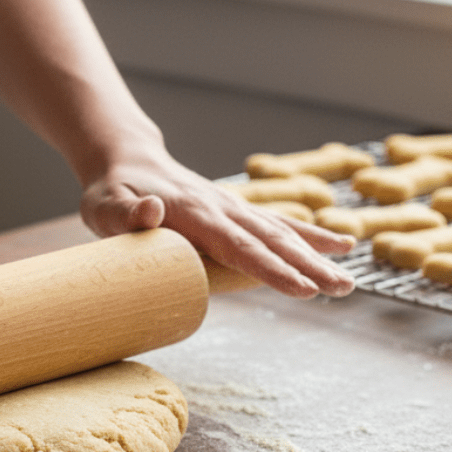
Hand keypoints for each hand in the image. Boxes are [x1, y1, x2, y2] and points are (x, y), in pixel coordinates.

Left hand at [80, 148, 355, 297]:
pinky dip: (309, 235)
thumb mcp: (104, 206)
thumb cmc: (111, 192)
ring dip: (315, 256)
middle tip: (342, 289)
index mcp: (193, 212)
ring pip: (280, 232)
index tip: (303, 288)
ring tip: (347, 281)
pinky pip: (276, 223)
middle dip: (308, 266)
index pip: (238, 245)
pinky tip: (341, 245)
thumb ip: (126, 214)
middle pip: (270, 240)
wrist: (125, 161)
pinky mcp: (235, 210)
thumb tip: (151, 211)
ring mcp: (231, 207)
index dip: (271, 268)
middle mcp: (220, 208)